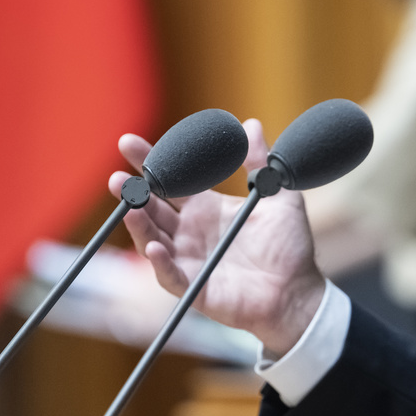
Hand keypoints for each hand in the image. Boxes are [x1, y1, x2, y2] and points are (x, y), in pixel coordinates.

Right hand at [109, 119, 324, 356]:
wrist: (298, 291)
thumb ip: (260, 163)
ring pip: (153, 239)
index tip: (128, 143)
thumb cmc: (288, 246)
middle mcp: (190, 232)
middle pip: (154, 208)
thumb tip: (250, 125)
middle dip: (134, 192)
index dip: (151, 163)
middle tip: (117, 177)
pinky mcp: (195, 288)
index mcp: (207, 208)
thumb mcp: (277, 197)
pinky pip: (171, 275)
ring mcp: (189, 260)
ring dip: (139, 224)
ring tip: (129, 206)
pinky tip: (154, 246)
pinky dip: (161, 262)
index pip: (173, 181)